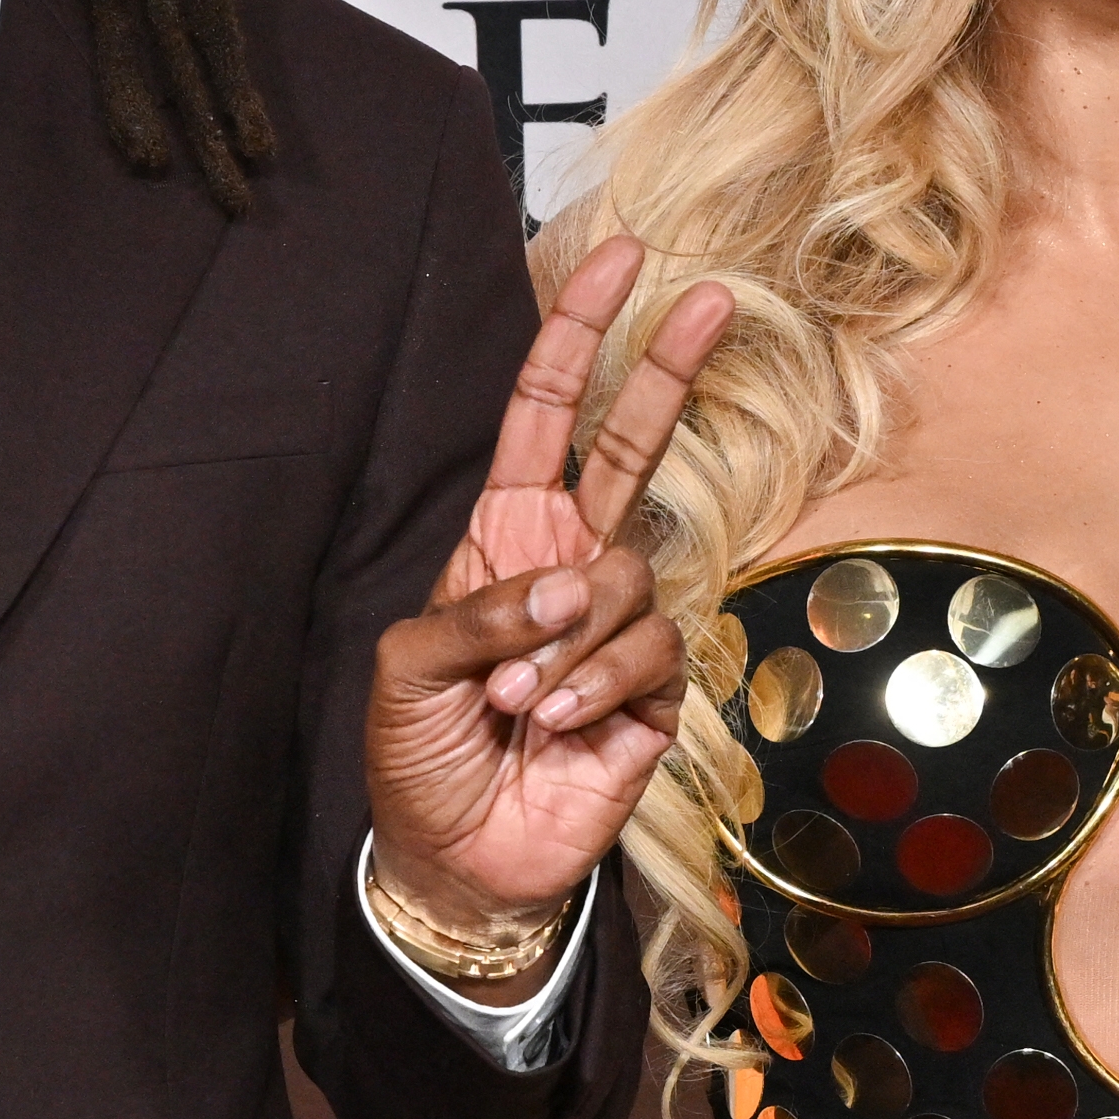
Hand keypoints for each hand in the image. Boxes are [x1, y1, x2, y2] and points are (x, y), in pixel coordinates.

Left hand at [365, 239, 736, 983]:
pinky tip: (558, 726)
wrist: (458, 857)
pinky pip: (650, 655)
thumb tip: (567, 586)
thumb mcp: (406, 669)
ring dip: (569, 641)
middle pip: (632, 446)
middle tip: (711, 301)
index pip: (548, 415)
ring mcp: (617, 627)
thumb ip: (474, 613)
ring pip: (631, 577)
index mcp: (506, 536)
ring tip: (515, 704)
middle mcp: (570, 565)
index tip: (622, 261)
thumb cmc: (420, 753)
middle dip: (667, 371)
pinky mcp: (656, 692)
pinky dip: (597, 688)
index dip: (579, 336)